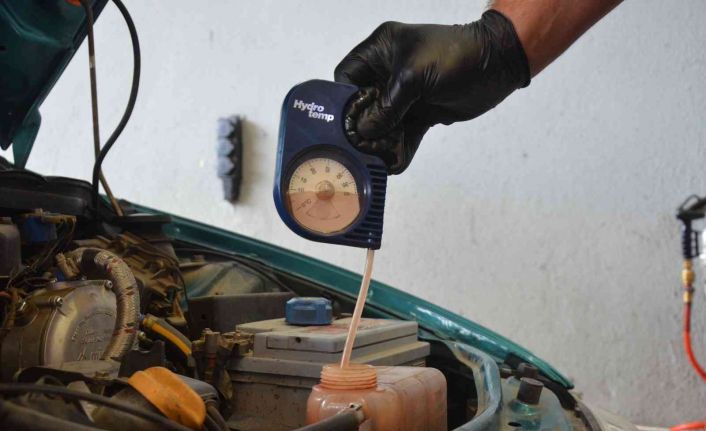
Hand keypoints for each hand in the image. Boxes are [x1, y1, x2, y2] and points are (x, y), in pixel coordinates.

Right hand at [335, 10, 529, 173]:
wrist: (496, 64)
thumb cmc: (455, 56)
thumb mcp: (413, 77)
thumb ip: (386, 106)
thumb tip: (365, 131)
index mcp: (381, 51)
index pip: (348, 75)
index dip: (343, 99)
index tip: (344, 122)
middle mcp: (388, 71)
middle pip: (363, 103)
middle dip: (362, 127)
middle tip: (360, 147)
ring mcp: (405, 93)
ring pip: (383, 122)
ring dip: (382, 141)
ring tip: (379, 159)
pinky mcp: (421, 111)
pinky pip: (404, 132)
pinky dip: (400, 148)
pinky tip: (395, 164)